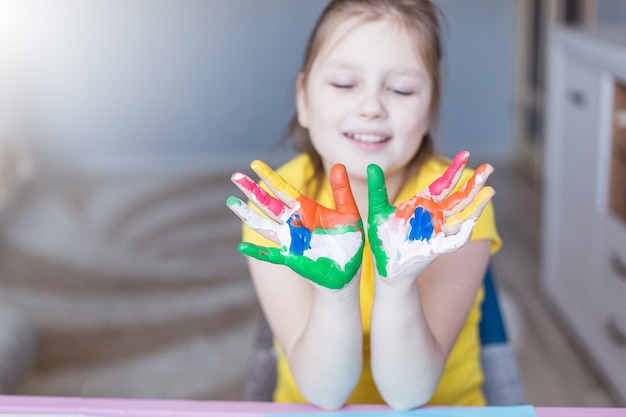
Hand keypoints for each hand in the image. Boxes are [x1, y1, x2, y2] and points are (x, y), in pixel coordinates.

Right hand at [227, 160, 363, 289]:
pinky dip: (257, 251)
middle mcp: (294, 222)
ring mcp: (291, 240)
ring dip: (247, 215)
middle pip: (269, 204)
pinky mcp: (292, 257)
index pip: (284, 190)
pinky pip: (271, 254)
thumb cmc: (349, 241)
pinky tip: (242, 247)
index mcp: (306, 209)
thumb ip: (342, 190)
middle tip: (235, 176)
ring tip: (231, 202)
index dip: (270, 177)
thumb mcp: (348, 212)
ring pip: (265, 225)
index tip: (255, 164)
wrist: (349, 269)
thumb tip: (339, 165)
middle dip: (252, 190)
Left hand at [367, 151, 494, 279]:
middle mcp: (435, 216)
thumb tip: (372, 165)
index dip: (455, 170)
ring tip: (491, 190)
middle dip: (474, 183)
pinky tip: (470, 222)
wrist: (386, 267)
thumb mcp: (378, 210)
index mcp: (423, 204)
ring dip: (477, 205)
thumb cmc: (383, 238)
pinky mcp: (437, 249)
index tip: (466, 153)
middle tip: (489, 167)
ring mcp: (439, 232)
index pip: (443, 184)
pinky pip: (455, 241)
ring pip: (463, 216)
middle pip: (460, 197)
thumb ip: (377, 188)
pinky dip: (464, 233)